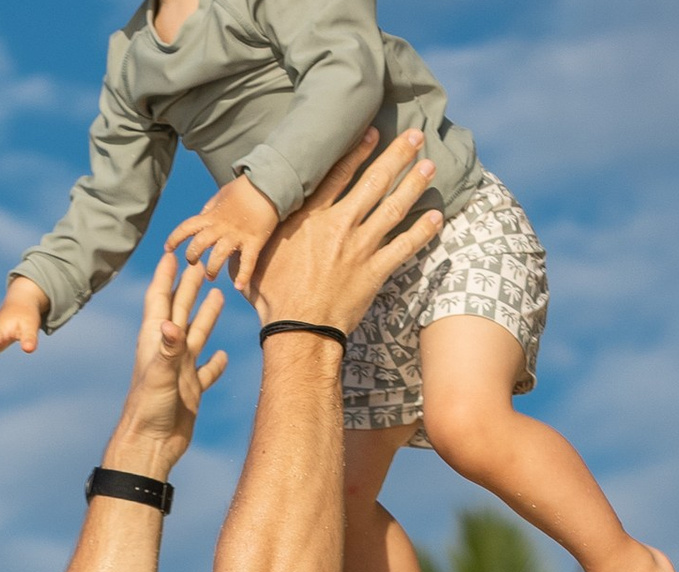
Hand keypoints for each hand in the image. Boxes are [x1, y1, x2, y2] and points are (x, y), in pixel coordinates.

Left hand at [108, 252, 228, 476]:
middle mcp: (168, 351)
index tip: (172, 253)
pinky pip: (206, 372)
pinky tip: (224, 355)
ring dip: (206, 315)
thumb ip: (168, 349)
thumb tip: (172, 322)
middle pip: (180, 310)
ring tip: (218, 294)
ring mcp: (180, 370)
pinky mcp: (191, 390)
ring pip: (196, 335)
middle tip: (201, 263)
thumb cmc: (149, 411)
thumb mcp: (159, 376)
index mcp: (156, 341)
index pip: (160, 300)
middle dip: (189, 286)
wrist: (150, 447)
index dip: (165, 276)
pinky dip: (215, 363)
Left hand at [164, 173, 279, 297]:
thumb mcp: (221, 196)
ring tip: (211, 276)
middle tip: (193, 264)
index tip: (167, 249)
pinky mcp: (254, 241)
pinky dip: (243, 275)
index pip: (187, 227)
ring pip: (219, 255)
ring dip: (212, 268)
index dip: (175, 238)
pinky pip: (248, 261)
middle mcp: (221, 226)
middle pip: (200, 243)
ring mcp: (237, 234)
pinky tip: (239, 287)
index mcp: (212, 215)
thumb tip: (201, 218)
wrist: (268, 183)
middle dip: (192, 256)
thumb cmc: (244, 189)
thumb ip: (210, 210)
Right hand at [249, 126, 439, 336]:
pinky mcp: (375, 272)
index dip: (359, 149)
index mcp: (311, 218)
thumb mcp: (259, 257)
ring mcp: (360, 248)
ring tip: (430, 165)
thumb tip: (241, 225)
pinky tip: (437, 216)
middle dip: (398, 155)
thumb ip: (259, 235)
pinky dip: (423, 231)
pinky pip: (404, 247)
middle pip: (375, 181)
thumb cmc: (273, 297)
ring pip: (394, 207)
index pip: (339, 174)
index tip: (374, 132)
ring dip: (415, 183)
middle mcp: (340, 225)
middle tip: (416, 135)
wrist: (297, 332)